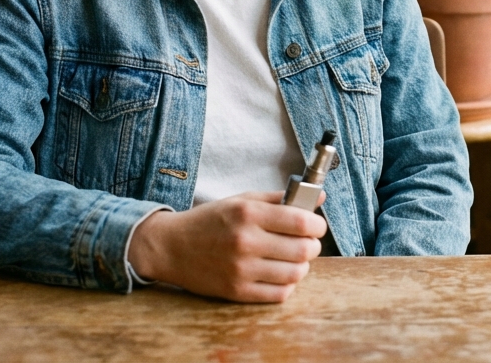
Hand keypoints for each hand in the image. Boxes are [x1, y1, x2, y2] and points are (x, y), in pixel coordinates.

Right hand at [128, 191, 326, 302]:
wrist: (172, 247)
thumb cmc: (211, 221)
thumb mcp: (242, 200)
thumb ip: (280, 198)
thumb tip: (318, 196)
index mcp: (248, 213)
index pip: (301, 222)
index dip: (317, 225)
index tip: (317, 225)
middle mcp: (246, 241)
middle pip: (303, 250)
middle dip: (313, 246)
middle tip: (308, 242)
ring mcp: (241, 269)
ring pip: (295, 274)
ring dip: (302, 266)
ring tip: (296, 259)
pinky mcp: (237, 291)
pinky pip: (279, 294)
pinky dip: (288, 284)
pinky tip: (281, 274)